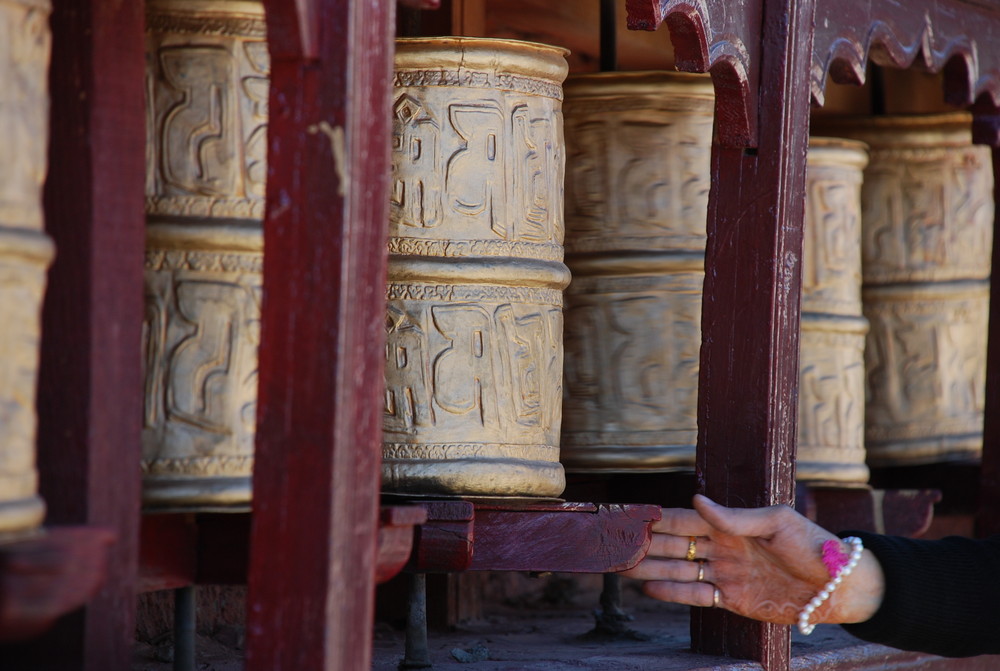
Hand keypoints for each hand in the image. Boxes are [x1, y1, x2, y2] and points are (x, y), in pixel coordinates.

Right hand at [621, 494, 884, 626]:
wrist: (841, 586)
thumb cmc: (813, 545)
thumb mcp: (777, 521)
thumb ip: (735, 516)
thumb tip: (697, 499)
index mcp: (731, 525)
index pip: (684, 520)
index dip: (656, 519)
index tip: (630, 516)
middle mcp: (722, 548)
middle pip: (675, 546)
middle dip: (645, 544)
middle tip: (615, 544)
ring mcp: (726, 574)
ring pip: (679, 570)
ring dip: (651, 568)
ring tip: (622, 567)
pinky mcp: (733, 599)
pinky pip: (697, 596)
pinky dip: (673, 592)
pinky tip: (649, 588)